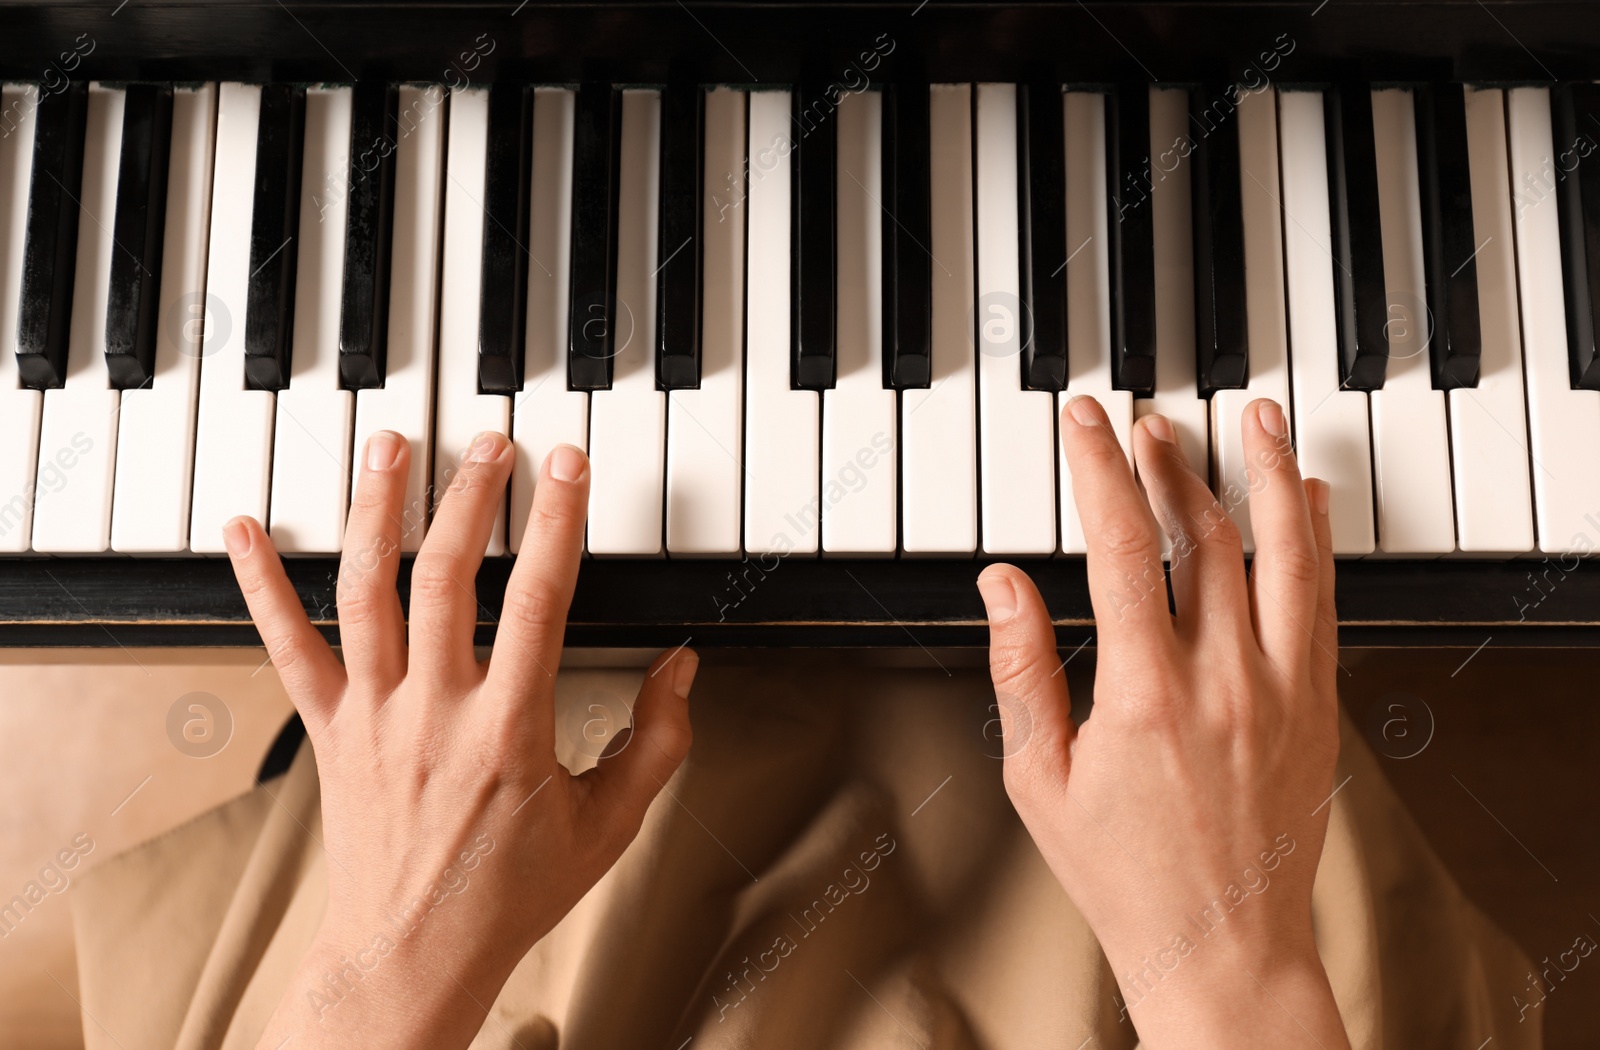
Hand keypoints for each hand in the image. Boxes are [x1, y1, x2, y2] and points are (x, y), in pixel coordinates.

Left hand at [226, 431, 696, 1049]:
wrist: (412, 955)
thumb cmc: (509, 895)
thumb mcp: (611, 826)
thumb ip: (656, 743)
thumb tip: (682, 672)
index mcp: (509, 732)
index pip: (538, 601)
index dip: (556, 523)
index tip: (568, 467)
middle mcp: (434, 713)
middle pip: (446, 577)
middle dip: (469, 496)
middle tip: (490, 443)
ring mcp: (373, 716)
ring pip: (366, 593)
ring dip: (376, 510)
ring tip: (392, 446)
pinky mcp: (329, 730)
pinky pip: (287, 648)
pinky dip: (260, 586)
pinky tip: (245, 532)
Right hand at [978, 397, 1347, 1048]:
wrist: (1222, 946)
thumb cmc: (1125, 874)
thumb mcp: (1040, 779)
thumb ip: (1020, 670)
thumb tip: (1002, 584)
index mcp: (1144, 695)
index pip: (1123, 547)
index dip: (1100, 471)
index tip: (1086, 425)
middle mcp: (1224, 681)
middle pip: (1204, 535)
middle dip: (1170, 462)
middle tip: (1148, 422)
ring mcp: (1284, 691)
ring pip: (1283, 554)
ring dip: (1266, 475)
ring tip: (1257, 417)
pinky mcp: (1319, 707)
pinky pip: (1326, 602)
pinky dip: (1317, 541)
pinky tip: (1306, 500)